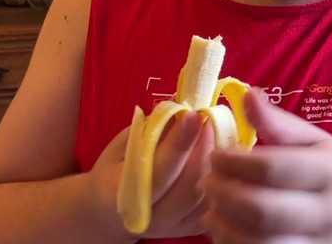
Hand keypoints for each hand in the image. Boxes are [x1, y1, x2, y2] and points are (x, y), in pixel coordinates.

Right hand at [88, 112, 215, 240]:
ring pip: (205, 197)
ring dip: (216, 162)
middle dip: (204, 149)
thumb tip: (179, 102)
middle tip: (211, 119)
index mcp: (122, 194)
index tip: (195, 115)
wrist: (110, 212)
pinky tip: (220, 157)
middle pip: (188, 185)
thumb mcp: (122, 146)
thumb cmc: (114, 171)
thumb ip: (149, 130)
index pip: (159, 168)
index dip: (179, 142)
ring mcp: (171, 227)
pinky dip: (221, 179)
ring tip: (218, 134)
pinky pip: (213, 205)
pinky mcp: (189, 229)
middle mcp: (148, 218)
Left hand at [201, 91, 331, 243]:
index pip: (271, 168)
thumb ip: (279, 123)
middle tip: (206, 181)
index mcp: (329, 172)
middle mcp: (326, 212)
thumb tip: (247, 95)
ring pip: (260, 243)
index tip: (216, 155)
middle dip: (224, 194)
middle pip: (262, 210)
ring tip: (211, 207)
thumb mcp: (318, 142)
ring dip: (225, 226)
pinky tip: (225, 230)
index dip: (234, 162)